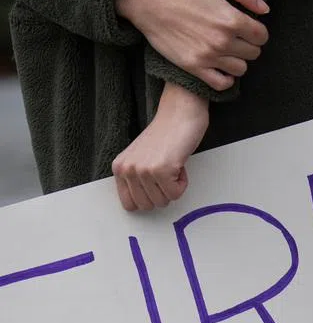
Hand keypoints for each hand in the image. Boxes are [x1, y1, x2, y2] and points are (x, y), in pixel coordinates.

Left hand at [111, 84, 209, 211]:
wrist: (178, 116)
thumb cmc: (164, 137)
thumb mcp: (140, 159)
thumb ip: (135, 179)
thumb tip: (141, 204)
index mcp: (119, 168)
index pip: (129, 205)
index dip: (148, 199)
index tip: (155, 186)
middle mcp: (127, 169)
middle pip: (147, 206)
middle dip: (162, 194)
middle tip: (165, 173)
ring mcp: (143, 170)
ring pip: (163, 202)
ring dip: (173, 187)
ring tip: (171, 166)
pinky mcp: (160, 170)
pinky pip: (176, 194)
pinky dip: (183, 183)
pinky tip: (178, 164)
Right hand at [116, 0, 268, 91]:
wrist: (149, 3)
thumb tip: (265, 10)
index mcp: (230, 19)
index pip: (262, 36)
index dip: (258, 31)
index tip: (248, 27)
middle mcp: (222, 40)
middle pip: (254, 53)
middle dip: (248, 45)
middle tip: (236, 37)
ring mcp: (210, 56)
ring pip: (241, 69)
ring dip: (237, 60)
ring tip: (227, 50)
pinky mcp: (196, 68)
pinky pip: (223, 84)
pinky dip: (226, 79)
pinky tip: (221, 67)